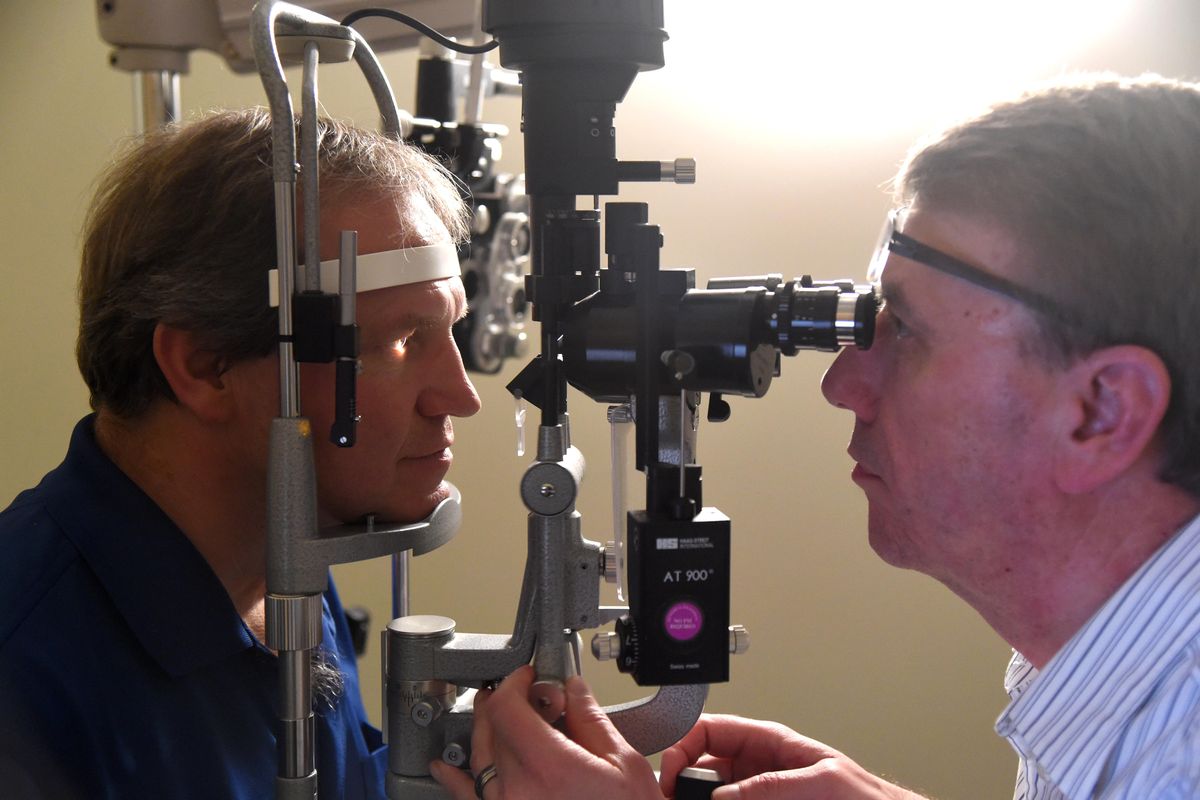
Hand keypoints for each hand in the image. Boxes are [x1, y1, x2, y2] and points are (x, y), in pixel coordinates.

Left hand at [430, 666, 662, 799]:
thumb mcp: (624, 765)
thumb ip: (591, 721)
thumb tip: (573, 690)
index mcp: (549, 767)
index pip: (508, 707)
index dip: (516, 683)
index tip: (528, 677)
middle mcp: (517, 791)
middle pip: (493, 728)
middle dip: (508, 703)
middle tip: (527, 696)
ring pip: (479, 756)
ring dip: (486, 728)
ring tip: (493, 713)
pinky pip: (467, 796)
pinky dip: (453, 777)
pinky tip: (446, 765)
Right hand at [660, 714, 927, 799]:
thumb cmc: (866, 798)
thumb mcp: (819, 783)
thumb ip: (768, 785)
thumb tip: (721, 794)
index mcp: (769, 742)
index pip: (709, 730)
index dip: (682, 745)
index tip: (668, 772)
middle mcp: (758, 768)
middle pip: (702, 768)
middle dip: (682, 781)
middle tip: (671, 798)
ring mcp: (758, 792)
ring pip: (712, 794)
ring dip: (694, 798)